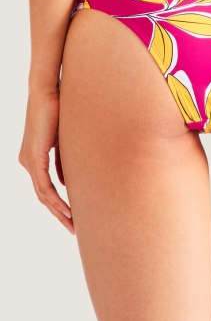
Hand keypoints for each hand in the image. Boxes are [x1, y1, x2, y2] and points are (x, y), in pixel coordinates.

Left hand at [18, 89, 73, 234]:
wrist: (48, 92)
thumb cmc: (59, 110)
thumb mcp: (64, 140)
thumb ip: (63, 161)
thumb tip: (67, 182)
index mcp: (33, 157)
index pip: (45, 188)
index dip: (59, 204)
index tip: (73, 216)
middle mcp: (27, 162)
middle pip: (42, 196)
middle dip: (59, 214)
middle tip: (73, 228)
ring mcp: (28, 161)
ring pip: (42, 195)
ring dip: (58, 211)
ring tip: (72, 224)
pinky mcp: (33, 157)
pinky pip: (44, 186)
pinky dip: (55, 199)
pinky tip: (67, 209)